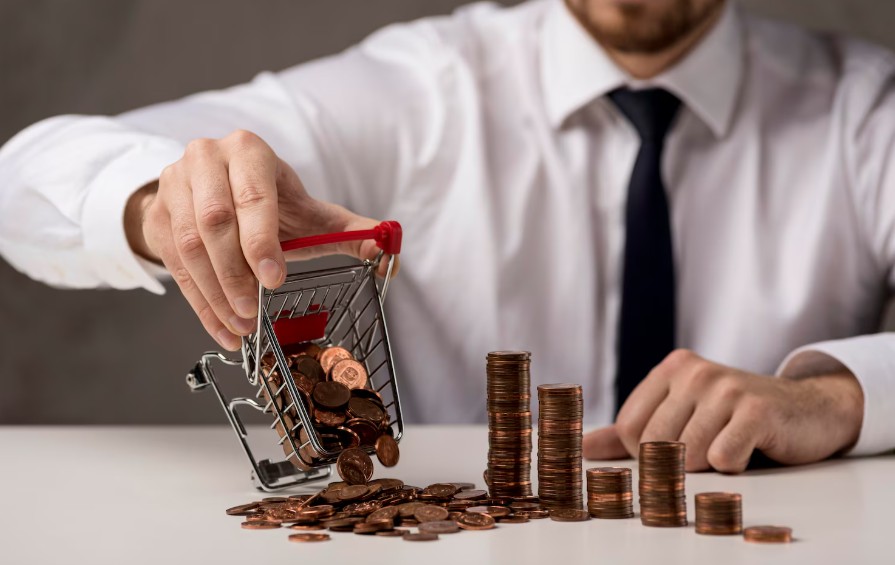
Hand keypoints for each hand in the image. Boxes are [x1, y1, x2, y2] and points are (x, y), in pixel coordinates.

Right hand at [125, 130, 395, 350]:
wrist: (211, 189)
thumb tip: (388, 247)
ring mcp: (173, 185)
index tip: (274, 280)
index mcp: (248, 151)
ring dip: (215, 293)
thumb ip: (349, 229)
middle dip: (235, 273)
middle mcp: (206, 159)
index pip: (251, 196)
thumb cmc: (270, 203)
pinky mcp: (156, 215)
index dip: (260, 241)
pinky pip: (172, 266)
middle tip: (254, 312)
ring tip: (242, 327)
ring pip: (188, 246)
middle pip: (213, 222)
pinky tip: (223, 330)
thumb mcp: (308, 212)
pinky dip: (199, 304)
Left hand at [583, 349, 863, 471]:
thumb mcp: (682, 414)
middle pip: (655, 444)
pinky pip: (722, 459)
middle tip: (708, 449)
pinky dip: (734, 466)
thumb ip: (629, 432)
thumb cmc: (736, 418)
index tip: (675, 448)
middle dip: (678, 462)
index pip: (628, 429)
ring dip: (708, 466)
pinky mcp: (756, 410)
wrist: (808, 410)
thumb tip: (581, 448)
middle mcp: (695, 372)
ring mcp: (726, 388)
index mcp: (672, 369)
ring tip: (730, 444)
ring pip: (687, 455)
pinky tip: (750, 447)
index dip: (647, 453)